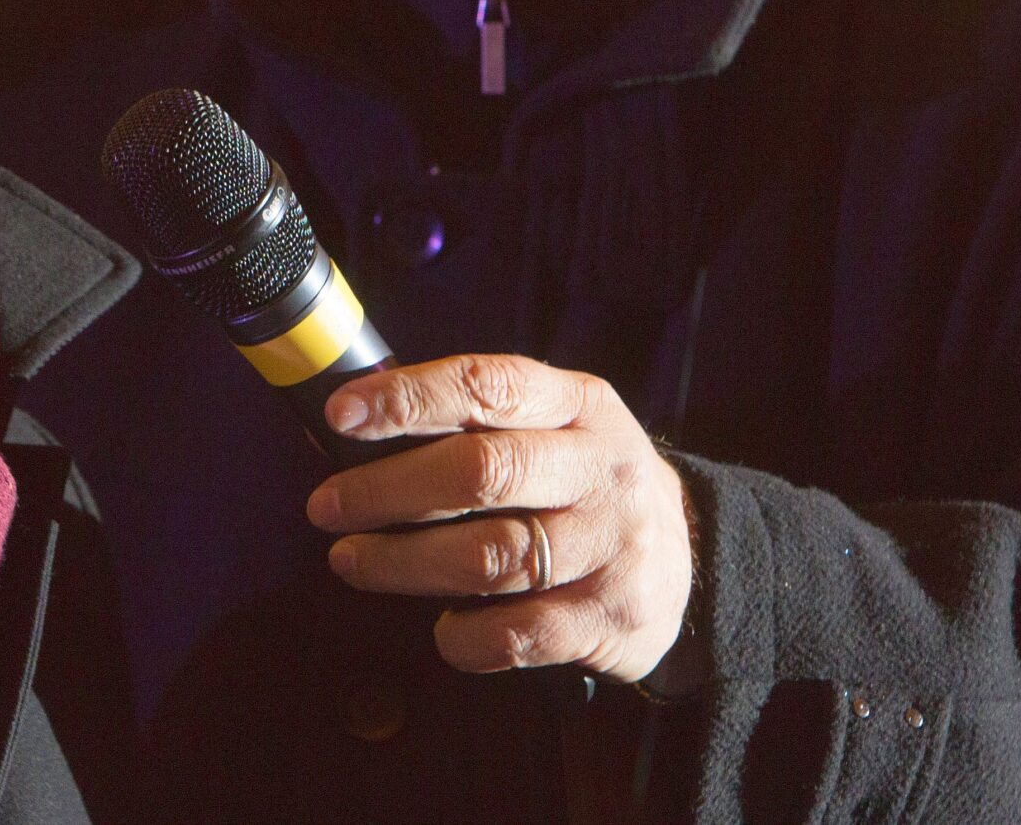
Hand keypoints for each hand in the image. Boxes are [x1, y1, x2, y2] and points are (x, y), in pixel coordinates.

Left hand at [304, 353, 693, 682]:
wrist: (692, 560)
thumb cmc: (586, 483)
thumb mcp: (557, 426)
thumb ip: (478, 421)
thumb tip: (359, 421)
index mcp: (579, 405)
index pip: (487, 385)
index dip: (409, 398)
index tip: (342, 414)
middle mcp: (601, 468)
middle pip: (482, 472)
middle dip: (387, 490)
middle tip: (328, 506)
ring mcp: (610, 544)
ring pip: (491, 555)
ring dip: (404, 563)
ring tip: (353, 561)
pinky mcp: (610, 616)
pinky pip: (517, 633)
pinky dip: (463, 634)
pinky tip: (441, 627)